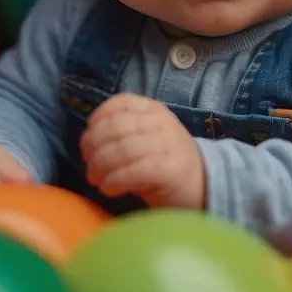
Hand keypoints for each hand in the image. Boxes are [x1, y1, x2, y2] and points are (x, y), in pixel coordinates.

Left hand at [80, 93, 204, 208]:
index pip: (121, 102)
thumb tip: (87, 142)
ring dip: (100, 167)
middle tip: (88, 165)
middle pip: (116, 127)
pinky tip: (110, 189)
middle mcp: (162, 122)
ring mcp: (168, 145)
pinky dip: (114, 181)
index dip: (98, 119)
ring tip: (96, 180)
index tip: (88, 140)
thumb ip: (122, 132)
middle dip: (94, 147)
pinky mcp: (169, 170)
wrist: (203, 185)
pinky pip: (133, 171)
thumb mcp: (146, 138)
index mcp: (154, 110)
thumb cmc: (165, 162)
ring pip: (122, 149)